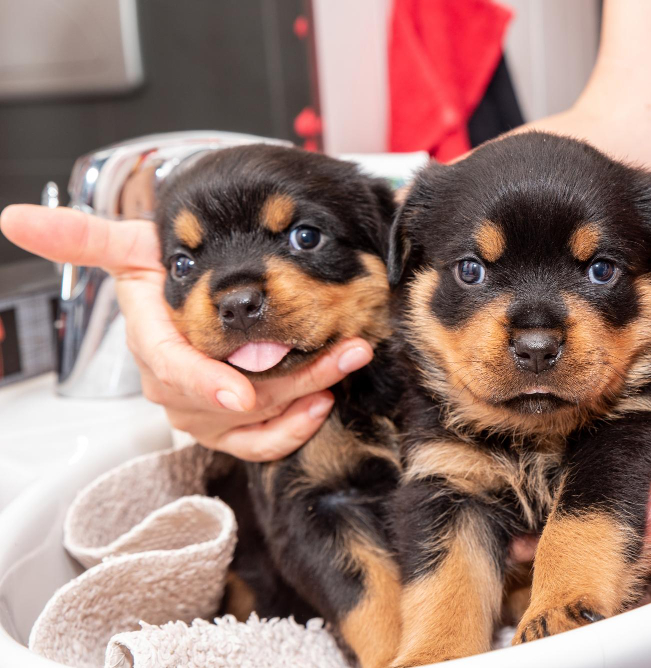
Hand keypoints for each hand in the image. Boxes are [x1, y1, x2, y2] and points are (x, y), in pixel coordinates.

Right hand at [1, 204, 373, 460]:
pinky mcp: (230, 424)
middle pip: (230, 400)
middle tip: (340, 351)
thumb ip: (82, 237)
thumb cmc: (162, 272)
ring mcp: (202, 410)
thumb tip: (11, 218)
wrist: (187, 299)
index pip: (173, 372)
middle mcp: (174, 386)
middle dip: (291, 378)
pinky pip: (260, 442)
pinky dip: (294, 428)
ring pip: (254, 423)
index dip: (205, 385)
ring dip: (307, 396)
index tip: (242, 394)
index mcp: (152, 343)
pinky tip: (323, 401)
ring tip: (344, 364)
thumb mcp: (131, 247)